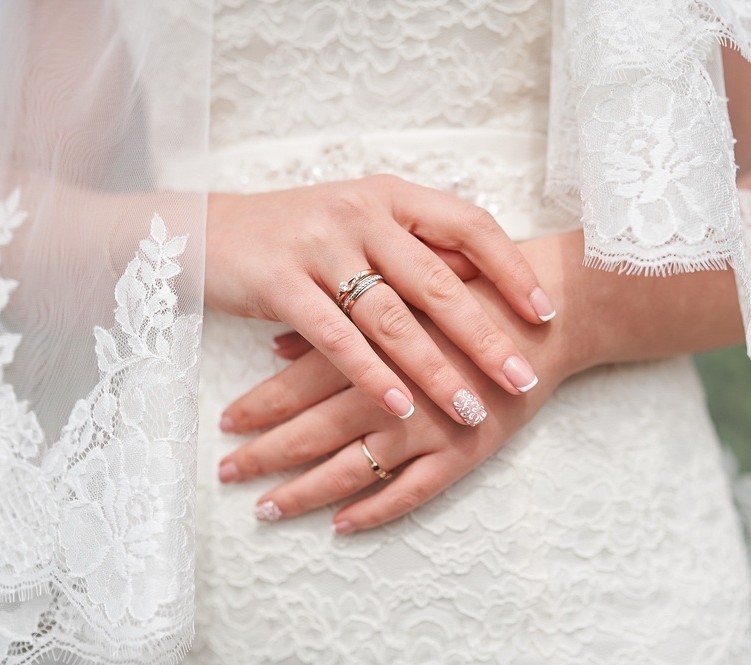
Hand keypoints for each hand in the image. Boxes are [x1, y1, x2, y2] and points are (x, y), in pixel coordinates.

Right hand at [205, 176, 555, 426]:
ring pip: (391, 317)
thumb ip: (415, 245)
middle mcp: (360, 212)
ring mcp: (319, 245)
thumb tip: (486, 277)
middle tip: (522, 376)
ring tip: (471, 408)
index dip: (511, 269)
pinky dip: (374, 376)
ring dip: (435, 369)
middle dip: (485, 335)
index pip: (469, 224)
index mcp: (390, 194)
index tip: (545, 312)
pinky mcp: (280, 282)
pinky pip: (336, 339)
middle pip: (438, 280)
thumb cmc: (299, 233)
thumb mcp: (361, 223)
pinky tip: (403, 407)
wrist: (205, 230)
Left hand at [217, 279, 557, 531]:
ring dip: (304, 491)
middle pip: (313, 430)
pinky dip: (374, 511)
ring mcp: (427, 427)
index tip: (223, 423)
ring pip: (351, 468)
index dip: (258, 406)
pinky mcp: (463, 454)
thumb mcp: (406, 285)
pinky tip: (341, 525)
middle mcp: (392, 389)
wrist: (552, 311)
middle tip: (226, 473)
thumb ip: (344, 315)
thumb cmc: (477, 288)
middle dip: (264, 454)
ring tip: (265, 509)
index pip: (298, 384)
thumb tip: (278, 345)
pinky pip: (410, 493)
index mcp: (373, 343)